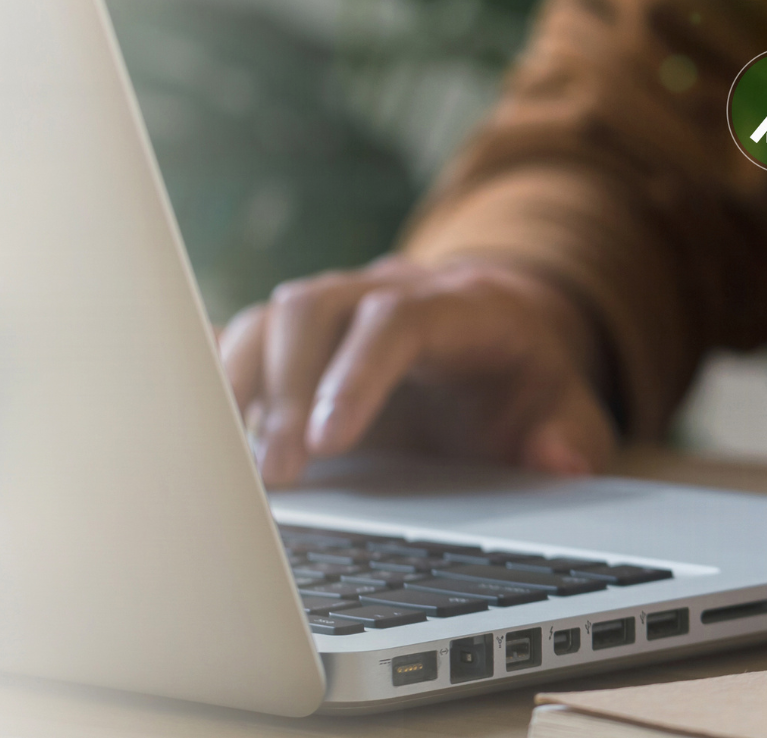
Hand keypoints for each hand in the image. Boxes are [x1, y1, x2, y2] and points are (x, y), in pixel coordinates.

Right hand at [219, 254, 615, 486]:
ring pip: (267, 320)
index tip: (330, 441)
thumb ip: (570, 432)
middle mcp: (383, 291)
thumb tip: (558, 461)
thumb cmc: (524, 377)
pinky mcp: (298, 338)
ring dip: (239, 391)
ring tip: (231, 470)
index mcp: (456, 305)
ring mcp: (334, 309)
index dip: (357, 374)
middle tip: (277, 474)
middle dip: (286, 388)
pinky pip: (242, 341)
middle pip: (312, 307)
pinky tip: (197, 437)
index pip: (395, 319)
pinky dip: (215, 384)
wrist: (498, 333)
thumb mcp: (568, 403)